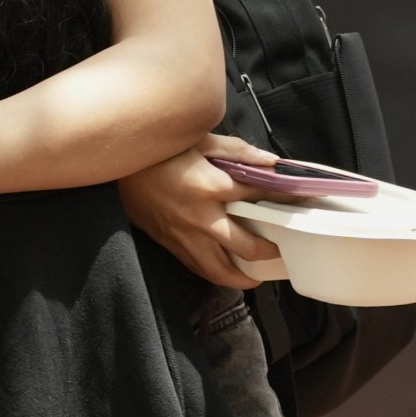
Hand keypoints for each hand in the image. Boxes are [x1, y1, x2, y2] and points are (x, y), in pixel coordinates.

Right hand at [118, 134, 281, 289]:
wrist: (113, 163)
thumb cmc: (157, 148)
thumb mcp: (199, 138)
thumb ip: (237, 151)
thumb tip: (270, 162)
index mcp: (211, 185)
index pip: (259, 194)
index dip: (285, 196)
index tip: (302, 198)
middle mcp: (200, 216)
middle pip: (246, 246)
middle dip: (269, 251)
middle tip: (280, 249)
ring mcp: (183, 233)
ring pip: (219, 269)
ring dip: (242, 277)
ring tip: (255, 276)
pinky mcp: (168, 241)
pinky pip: (196, 266)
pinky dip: (214, 273)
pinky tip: (224, 270)